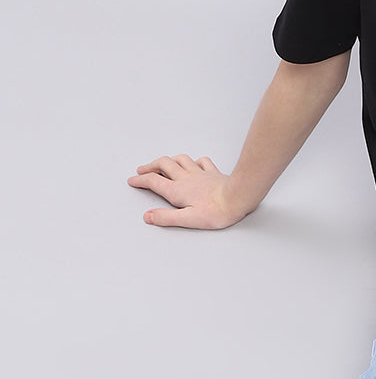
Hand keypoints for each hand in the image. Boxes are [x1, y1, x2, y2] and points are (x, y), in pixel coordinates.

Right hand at [128, 154, 248, 228]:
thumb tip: (148, 216)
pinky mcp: (213, 172)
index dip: (140, 180)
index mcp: (177, 190)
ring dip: (169, 160)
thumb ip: (166, 217)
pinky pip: (201, 161)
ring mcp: (200, 173)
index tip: (132, 181)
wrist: (239, 198)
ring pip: (180, 159)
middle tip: (142, 170)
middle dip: (150, 166)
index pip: (153, 181)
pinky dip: (193, 161)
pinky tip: (193, 163)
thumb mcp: (188, 219)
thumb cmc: (217, 211)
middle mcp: (186, 178)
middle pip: (163, 165)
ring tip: (163, 163)